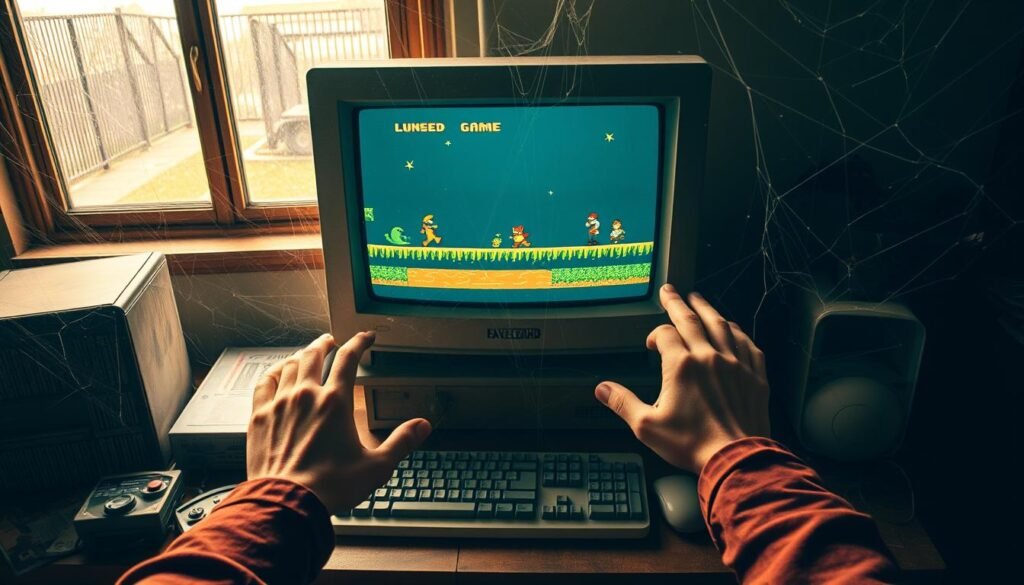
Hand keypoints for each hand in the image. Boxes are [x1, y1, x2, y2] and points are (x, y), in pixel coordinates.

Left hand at [247, 332, 431, 511]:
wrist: (287, 503)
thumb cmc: (329, 486)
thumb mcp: (376, 466)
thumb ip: (401, 442)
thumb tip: (422, 426)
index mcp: (335, 402)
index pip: (349, 358)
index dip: (359, 343)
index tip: (365, 338)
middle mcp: (306, 396)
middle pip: (315, 354)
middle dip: (325, 343)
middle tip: (331, 341)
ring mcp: (280, 404)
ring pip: (289, 365)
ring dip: (301, 354)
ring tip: (306, 353)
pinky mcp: (259, 416)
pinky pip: (265, 382)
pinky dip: (273, 371)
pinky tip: (277, 372)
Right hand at [595, 285, 769, 473]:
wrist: (736, 459)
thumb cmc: (693, 444)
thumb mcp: (647, 426)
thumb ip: (623, 403)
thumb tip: (603, 389)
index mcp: (682, 366)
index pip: (664, 334)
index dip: (655, 335)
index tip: (652, 345)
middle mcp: (709, 357)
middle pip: (691, 319)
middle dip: (678, 303)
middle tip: (670, 291)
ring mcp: (735, 364)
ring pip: (721, 325)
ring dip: (708, 310)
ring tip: (700, 300)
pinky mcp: (754, 376)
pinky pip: (747, 343)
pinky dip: (737, 332)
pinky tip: (733, 330)